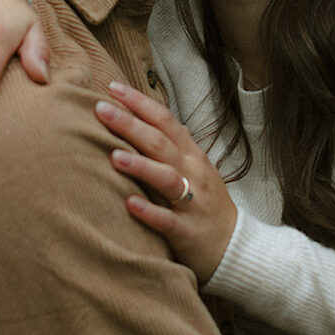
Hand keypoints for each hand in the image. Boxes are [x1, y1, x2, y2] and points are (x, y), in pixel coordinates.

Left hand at [95, 82, 236, 283]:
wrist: (235, 246)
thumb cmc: (204, 204)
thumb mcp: (192, 169)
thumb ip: (168, 147)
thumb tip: (131, 121)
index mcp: (192, 155)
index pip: (165, 121)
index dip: (140, 103)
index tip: (113, 87)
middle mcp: (194, 173)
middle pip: (160, 143)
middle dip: (130, 124)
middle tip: (100, 108)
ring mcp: (192, 202)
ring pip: (167, 179)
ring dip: (140, 166)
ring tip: (113, 156)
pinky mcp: (187, 231)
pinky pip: (167, 220)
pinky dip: (149, 212)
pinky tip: (129, 205)